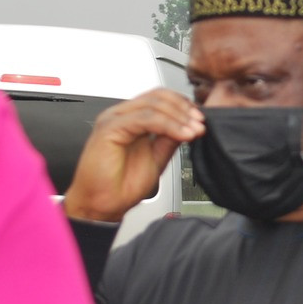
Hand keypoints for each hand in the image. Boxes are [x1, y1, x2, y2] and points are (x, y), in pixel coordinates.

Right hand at [62, 89, 204, 224]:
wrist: (102, 206)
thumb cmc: (120, 186)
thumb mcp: (157, 158)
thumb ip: (169, 140)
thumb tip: (189, 126)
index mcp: (130, 119)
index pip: (160, 98)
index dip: (183, 106)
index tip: (200, 120)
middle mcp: (121, 115)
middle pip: (158, 97)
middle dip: (184, 110)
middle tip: (200, 124)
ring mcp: (114, 119)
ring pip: (153, 105)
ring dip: (179, 117)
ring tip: (194, 131)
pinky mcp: (109, 128)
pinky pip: (144, 118)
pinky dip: (168, 125)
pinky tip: (182, 135)